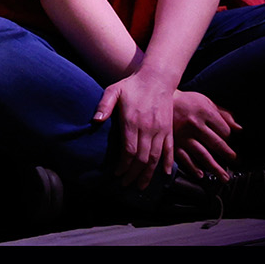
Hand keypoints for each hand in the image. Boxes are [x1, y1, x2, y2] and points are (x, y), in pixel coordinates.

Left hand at [94, 72, 176, 187]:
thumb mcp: (114, 90)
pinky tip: (164, 174)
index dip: (123, 166)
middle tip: (125, 184)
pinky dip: (167, 163)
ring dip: (148, 174)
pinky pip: (169, 150)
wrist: (157, 78)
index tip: (116, 174)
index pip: (128, 151)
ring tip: (141, 186)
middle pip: (141, 159)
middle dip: (133, 175)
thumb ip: (104, 105)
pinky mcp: (169, 129)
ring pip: (155, 158)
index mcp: (132, 121)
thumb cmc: (132, 85)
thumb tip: (95, 120)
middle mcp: (148, 128)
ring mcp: (160, 130)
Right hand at [170, 91, 240, 180]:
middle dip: (228, 155)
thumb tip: (239, 129)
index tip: (232, 143)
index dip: (230, 139)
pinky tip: (201, 174)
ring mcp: (183, 135)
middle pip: (216, 144)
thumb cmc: (188, 102)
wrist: (164, 102)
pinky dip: (193, 167)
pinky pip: (185, 158)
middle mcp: (194, 124)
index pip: (224, 131)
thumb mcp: (207, 102)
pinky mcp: (174, 143)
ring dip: (215, 167)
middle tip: (236, 162)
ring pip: (202, 154)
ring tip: (224, 177)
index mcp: (205, 112)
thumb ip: (224, 115)